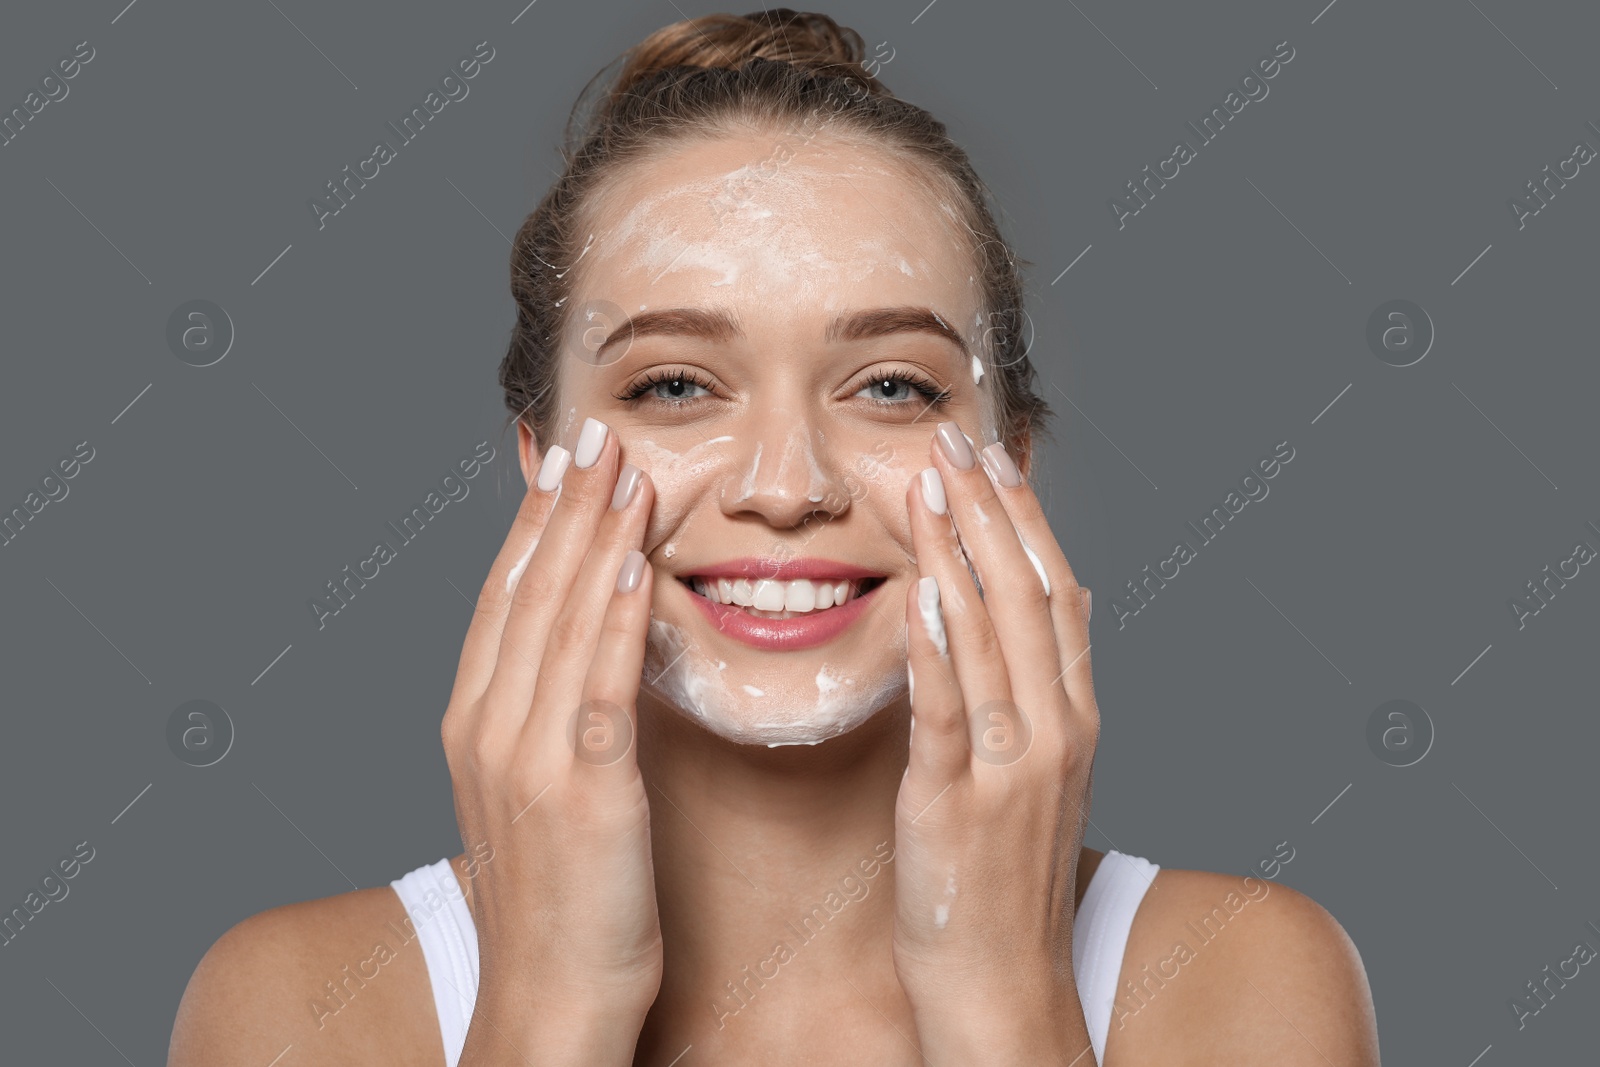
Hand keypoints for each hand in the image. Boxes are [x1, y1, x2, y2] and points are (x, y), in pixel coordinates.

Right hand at [440, 418, 660, 1064]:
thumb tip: (582, 662)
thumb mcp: (535, 796)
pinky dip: (616, 615)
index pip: (504, 600)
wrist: (548, 998)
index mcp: (473, 723)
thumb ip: (548, 719)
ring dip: (597, 538)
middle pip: (527, 592)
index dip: (534, 526)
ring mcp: (525, 754)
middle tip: (597, 437)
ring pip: (560, 620)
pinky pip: (598, 681)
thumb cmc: (556, 903)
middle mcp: (486, 726)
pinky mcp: (580, 787)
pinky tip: (639, 560)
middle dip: (565, 509)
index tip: (563, 465)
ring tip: (626, 470)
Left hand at [892, 421, 1098, 1063]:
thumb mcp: (1035, 776)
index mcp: (1074, 718)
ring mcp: (1013, 767)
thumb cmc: (1004, 881)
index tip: (993, 457)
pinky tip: (922, 592)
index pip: (1058, 591)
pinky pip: (954, 711)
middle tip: (955, 440)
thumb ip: (1035, 694)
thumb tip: (1038, 609)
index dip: (1026, 518)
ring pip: (995, 638)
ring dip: (961, 552)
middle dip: (993, 510)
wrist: (1003, 987)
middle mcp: (1057, 731)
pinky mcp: (959, 803)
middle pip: (1032, 595)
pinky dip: (940, 647)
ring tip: (930, 483)